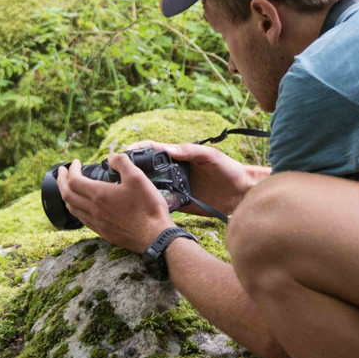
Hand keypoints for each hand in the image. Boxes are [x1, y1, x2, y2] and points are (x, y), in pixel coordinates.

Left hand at [56, 155, 174, 253]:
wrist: (155, 236)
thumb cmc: (147, 207)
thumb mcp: (138, 177)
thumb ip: (122, 163)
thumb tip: (111, 158)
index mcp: (99, 195)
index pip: (74, 180)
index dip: (71, 169)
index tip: (75, 162)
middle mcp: (93, 210)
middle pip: (67, 194)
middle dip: (61, 181)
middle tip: (62, 172)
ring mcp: (97, 222)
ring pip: (72, 208)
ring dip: (66, 195)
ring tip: (68, 187)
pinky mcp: (103, 232)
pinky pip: (82, 219)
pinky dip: (76, 208)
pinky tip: (83, 206)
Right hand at [124, 141, 270, 215]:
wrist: (242, 192)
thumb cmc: (228, 168)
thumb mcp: (209, 156)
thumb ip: (190, 151)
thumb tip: (168, 148)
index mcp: (179, 157)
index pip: (154, 151)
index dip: (138, 151)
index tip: (123, 154)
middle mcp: (174, 172)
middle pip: (148, 170)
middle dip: (133, 172)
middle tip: (116, 177)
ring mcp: (176, 188)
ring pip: (153, 188)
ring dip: (140, 190)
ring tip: (122, 194)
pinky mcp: (181, 204)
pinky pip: (164, 205)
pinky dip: (153, 206)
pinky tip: (142, 209)